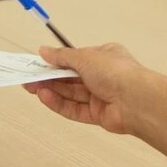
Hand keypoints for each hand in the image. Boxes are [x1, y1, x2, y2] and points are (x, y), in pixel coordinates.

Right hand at [24, 43, 148, 134]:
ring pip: (71, 94)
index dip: (56, 61)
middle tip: (28, 78)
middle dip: (49, 78)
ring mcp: (101, 96)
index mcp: (104, 57)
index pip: (75, 58)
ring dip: (52, 90)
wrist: (137, 100)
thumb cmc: (117, 72)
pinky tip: (45, 97)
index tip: (38, 63)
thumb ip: (62, 56)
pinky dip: (59, 104)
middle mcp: (103, 76)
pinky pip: (74, 109)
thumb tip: (44, 51)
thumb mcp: (84, 57)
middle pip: (71, 78)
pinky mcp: (98, 114)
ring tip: (32, 88)